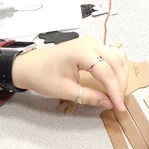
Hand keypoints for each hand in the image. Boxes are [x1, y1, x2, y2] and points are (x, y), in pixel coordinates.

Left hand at [9, 38, 127, 110]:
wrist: (26, 65)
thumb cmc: (42, 76)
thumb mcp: (65, 90)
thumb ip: (89, 96)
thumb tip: (108, 103)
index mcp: (82, 52)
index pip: (107, 72)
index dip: (115, 90)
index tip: (119, 106)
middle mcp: (91, 43)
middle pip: (116, 62)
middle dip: (121, 83)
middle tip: (120, 102)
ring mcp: (92, 42)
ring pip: (117, 56)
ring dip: (121, 74)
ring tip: (118, 92)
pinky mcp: (91, 46)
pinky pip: (111, 54)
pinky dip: (116, 67)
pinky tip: (115, 79)